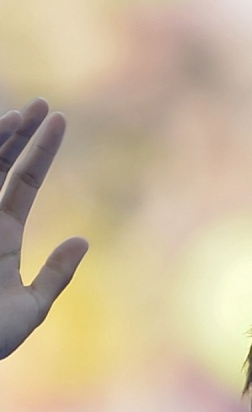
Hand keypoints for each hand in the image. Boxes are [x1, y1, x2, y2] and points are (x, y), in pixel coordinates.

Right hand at [0, 98, 88, 360]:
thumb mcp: (31, 308)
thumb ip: (56, 275)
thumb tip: (83, 240)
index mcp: (2, 236)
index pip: (24, 182)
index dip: (40, 151)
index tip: (58, 119)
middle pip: (0, 164)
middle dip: (20, 133)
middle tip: (44, 104)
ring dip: (0, 138)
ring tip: (24, 113)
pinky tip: (0, 131)